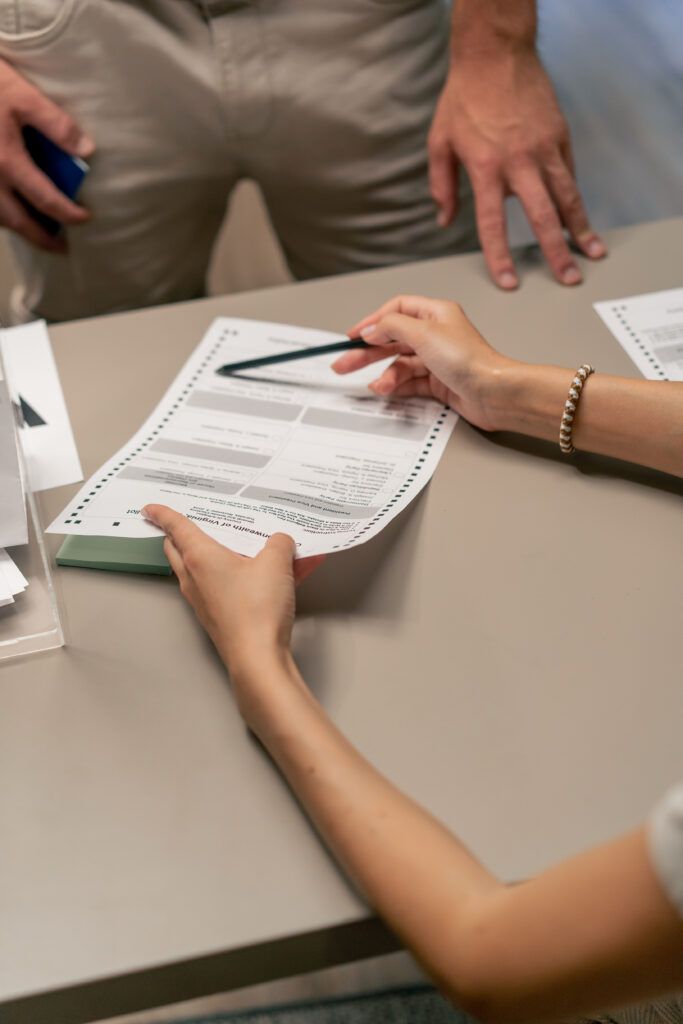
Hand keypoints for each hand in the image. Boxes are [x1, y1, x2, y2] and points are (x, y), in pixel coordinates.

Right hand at [0, 59, 93, 251]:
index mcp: (7, 162)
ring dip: (17, 228)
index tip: (84, 219)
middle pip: (16, 220)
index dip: (67, 214)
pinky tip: (7, 211)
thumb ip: (55, 123)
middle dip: (40, 238)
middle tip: (59, 247)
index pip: (44, 199)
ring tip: (34, 232)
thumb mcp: (21, 94)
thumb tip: (87, 150)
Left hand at [142, 505, 323, 678]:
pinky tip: (259, 575)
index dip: (162, 514)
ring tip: (234, 545)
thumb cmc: (257, 609)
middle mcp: (194, 578)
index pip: (175, 527)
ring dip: (207, 555)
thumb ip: (279, 544)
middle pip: (177, 549)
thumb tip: (280, 541)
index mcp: (200, 557)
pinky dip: (229, 576)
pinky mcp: (215, 616)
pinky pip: (215, 587)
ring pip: (194, 569)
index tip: (150, 508)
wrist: (258, 657)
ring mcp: (201, 599)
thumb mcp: (276, 563)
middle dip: (178, 534)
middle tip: (190, 523)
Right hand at [334, 295, 514, 431]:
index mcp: (435, 314)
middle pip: (392, 339)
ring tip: (377, 386)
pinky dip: (396, 386)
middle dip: (366, 352)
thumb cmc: (469, 360)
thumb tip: (372, 328)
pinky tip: (388, 390)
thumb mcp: (423, 334)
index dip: (372, 322)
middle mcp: (436, 334)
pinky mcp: (438, 382)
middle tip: (343, 363)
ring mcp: (436, 359)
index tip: (353, 336)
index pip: (396, 310)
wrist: (493, 393)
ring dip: (385, 374)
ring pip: (399, 364)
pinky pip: (409, 382)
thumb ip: (392, 327)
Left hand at [429, 49, 605, 288]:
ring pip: (567, 197)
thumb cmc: (463, 99)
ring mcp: (544, 148)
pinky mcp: (559, 135)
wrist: (494, 54)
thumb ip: (442, 185)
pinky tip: (578, 219)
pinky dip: (574, 198)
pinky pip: (568, 173)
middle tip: (569, 279)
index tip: (509, 282)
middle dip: (556, 252)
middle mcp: (518, 162)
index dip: (500, 256)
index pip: (493, 224)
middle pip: (542, 216)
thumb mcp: (440, 142)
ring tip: (592, 254)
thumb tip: (444, 220)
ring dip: (580, 228)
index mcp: (485, 169)